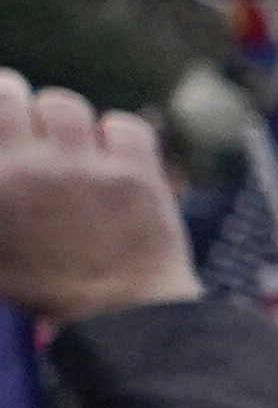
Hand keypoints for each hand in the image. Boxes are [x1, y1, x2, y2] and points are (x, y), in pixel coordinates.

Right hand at [0, 75, 195, 320]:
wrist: (119, 316)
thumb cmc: (46, 283)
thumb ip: (0, 186)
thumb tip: (5, 164)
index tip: (5, 112)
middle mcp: (27, 168)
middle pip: (12, 91)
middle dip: (21, 105)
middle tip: (34, 128)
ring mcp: (82, 167)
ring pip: (65, 105)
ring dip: (69, 124)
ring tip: (76, 152)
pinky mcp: (134, 172)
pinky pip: (124, 124)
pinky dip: (120, 139)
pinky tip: (116, 163)